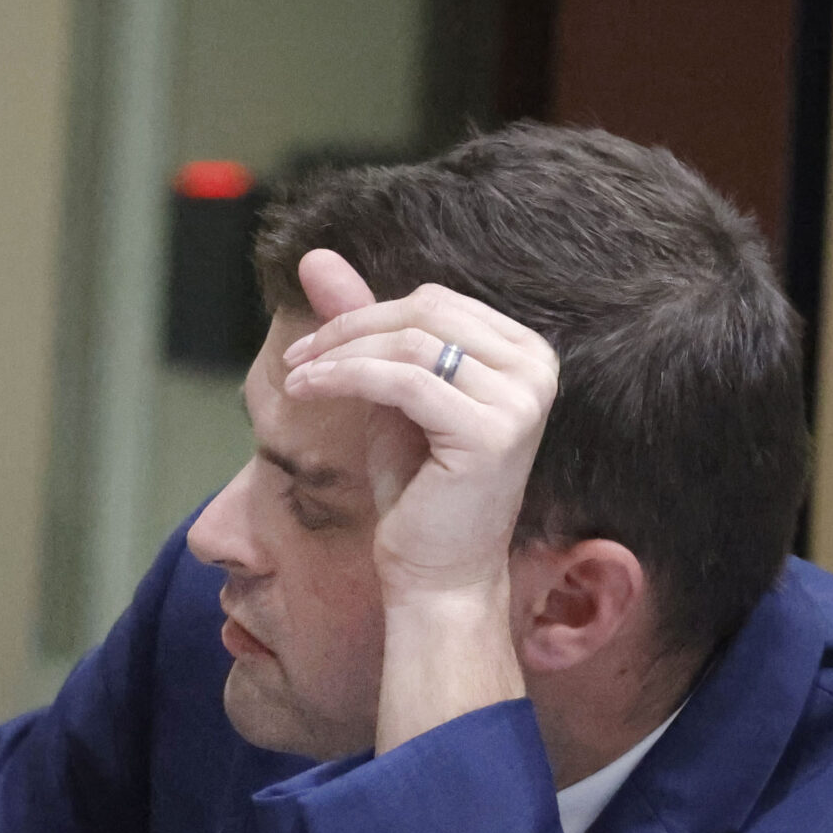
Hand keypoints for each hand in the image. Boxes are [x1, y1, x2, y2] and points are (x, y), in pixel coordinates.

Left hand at [280, 249, 555, 749]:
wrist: (437, 575)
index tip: (311, 347)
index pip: (435, 303)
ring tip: (297, 379)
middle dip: (350, 329)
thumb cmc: (417, 490)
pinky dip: (345, 377)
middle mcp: (536, 367)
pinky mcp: (493, 430)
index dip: (365, 316)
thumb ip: (361, 326)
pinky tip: (305, 391)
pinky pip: (402, 380)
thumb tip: (315, 257)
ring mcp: (523, 398)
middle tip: (298, 360)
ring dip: (340, 355)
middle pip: (425, 312)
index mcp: (523, 352)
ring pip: (410, 343)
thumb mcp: (386, 396)